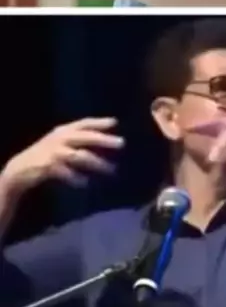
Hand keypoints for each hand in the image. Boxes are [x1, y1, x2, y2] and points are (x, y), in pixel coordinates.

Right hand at [1, 117, 123, 196]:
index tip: (115, 122)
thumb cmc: (47, 156)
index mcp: (63, 131)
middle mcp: (60, 138)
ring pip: (80, 156)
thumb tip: (107, 142)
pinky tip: (85, 184)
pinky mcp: (49, 167)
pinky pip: (67, 173)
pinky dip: (77, 179)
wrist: (22, 168)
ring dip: (98, 163)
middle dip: (104, 139)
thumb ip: (79, 141)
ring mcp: (54, 152)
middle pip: (85, 137)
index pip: (83, 123)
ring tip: (112, 170)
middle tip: (122, 143)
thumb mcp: (61, 143)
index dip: (99, 122)